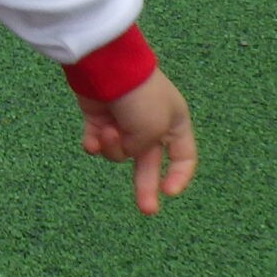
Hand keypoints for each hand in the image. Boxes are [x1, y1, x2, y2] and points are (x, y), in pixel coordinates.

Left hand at [75, 69, 196, 214]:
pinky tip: (92, 137)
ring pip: (119, 152)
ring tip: (107, 132)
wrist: (105, 67)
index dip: (179, 175)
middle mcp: (150, 123)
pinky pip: (97, 142)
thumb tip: (128, 152)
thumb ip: (145, 151)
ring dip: (112, 147)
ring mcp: (123, 121)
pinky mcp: (99, 117)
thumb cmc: (139, 96)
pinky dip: (94, 142)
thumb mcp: (155, 129)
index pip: (184, 156)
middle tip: (146, 210)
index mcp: (174, 122)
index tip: (169, 192)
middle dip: (145, 185)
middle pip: (149, 162)